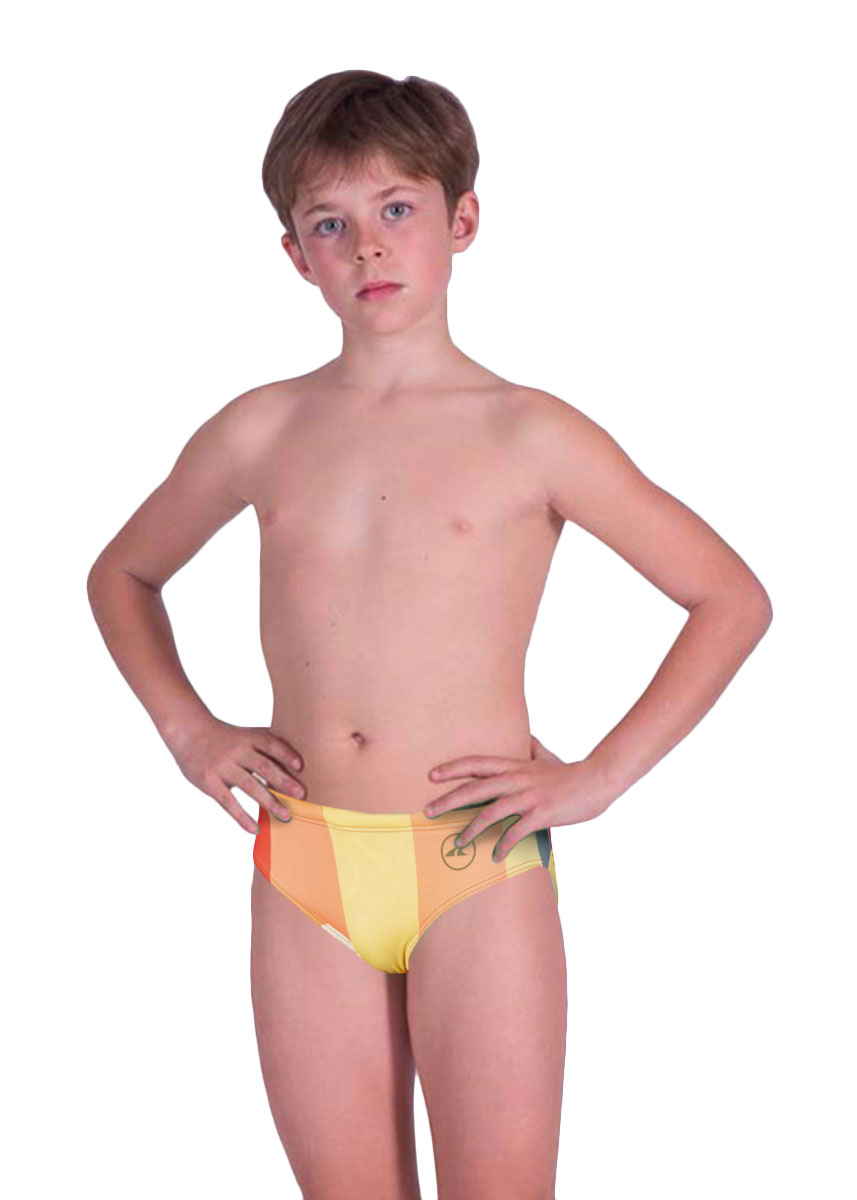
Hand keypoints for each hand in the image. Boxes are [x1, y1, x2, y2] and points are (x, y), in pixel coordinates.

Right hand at [166, 715, 305, 833]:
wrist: (188, 731)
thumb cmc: (225, 736)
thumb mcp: (245, 734)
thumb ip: (267, 744)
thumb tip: (299, 761)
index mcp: (248, 737)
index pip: (270, 744)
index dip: (286, 754)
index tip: (301, 766)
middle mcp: (237, 751)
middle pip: (263, 766)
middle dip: (283, 781)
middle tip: (302, 795)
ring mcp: (222, 767)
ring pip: (250, 786)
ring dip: (269, 802)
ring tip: (286, 816)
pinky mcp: (209, 783)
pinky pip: (228, 802)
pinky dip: (242, 817)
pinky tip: (255, 829)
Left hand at [424, 733, 614, 861]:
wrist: (597, 781)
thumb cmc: (570, 772)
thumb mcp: (547, 756)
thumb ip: (532, 748)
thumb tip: (526, 737)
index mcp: (515, 765)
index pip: (476, 763)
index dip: (453, 768)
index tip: (431, 775)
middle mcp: (516, 779)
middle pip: (474, 789)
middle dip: (448, 801)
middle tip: (428, 812)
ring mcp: (528, 797)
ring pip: (490, 813)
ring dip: (470, 830)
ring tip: (458, 844)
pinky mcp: (540, 814)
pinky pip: (515, 832)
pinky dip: (503, 845)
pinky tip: (496, 856)